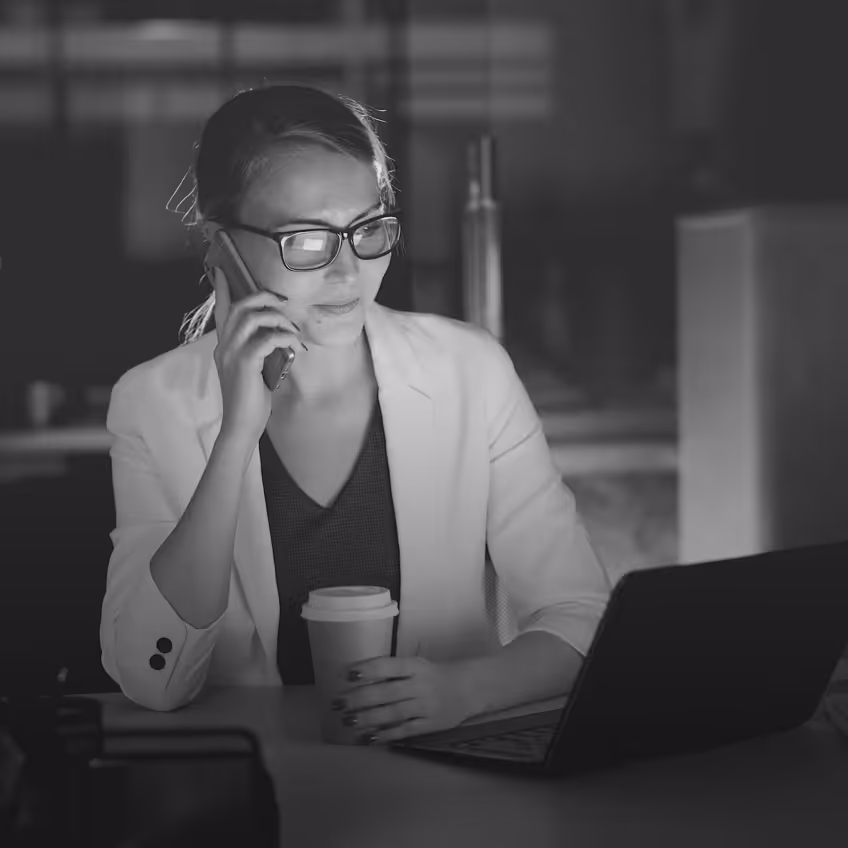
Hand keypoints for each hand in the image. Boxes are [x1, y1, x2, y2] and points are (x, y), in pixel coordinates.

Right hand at [211, 268, 306, 445]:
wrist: (242, 426)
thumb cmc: (250, 401)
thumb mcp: (253, 371)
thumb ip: (258, 351)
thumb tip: (277, 337)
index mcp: (224, 347)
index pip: (221, 312)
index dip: (222, 290)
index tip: (222, 271)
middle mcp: (224, 346)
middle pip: (239, 307)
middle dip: (263, 298)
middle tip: (283, 302)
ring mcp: (232, 354)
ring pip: (252, 318)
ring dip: (278, 318)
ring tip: (293, 330)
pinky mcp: (245, 364)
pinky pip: (267, 339)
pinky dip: (284, 337)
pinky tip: (295, 346)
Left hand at [332, 656, 473, 743]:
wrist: (469, 688)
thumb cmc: (434, 675)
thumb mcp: (417, 666)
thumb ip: (393, 672)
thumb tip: (359, 679)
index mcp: (416, 667)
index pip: (389, 667)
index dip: (368, 670)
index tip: (348, 675)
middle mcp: (420, 685)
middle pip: (387, 693)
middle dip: (360, 699)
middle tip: (339, 704)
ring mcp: (426, 706)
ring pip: (394, 713)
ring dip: (369, 718)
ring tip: (349, 721)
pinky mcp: (431, 724)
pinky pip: (406, 730)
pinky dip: (387, 735)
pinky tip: (371, 738)